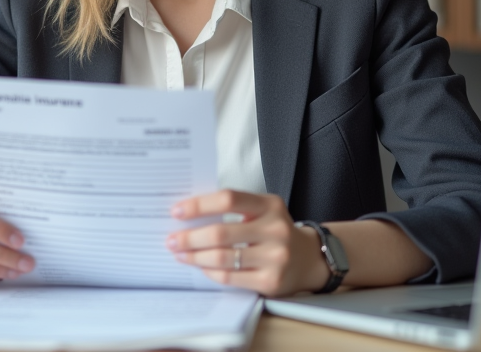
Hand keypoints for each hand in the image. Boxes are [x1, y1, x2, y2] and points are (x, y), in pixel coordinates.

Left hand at [166, 190, 326, 296]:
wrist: (308, 259)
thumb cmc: (274, 231)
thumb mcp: (262, 211)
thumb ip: (233, 209)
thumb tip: (188, 215)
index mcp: (270, 205)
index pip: (228, 199)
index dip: (199, 205)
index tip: (176, 211)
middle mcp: (275, 230)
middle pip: (220, 232)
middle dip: (189, 237)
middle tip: (171, 239)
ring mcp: (275, 257)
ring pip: (222, 258)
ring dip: (195, 256)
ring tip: (180, 254)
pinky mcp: (271, 281)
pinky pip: (230, 277)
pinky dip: (210, 271)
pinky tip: (200, 266)